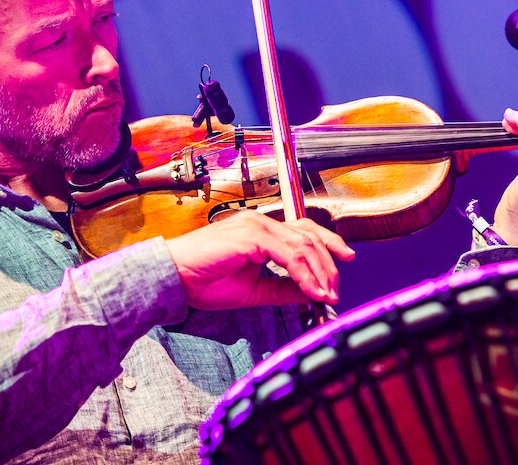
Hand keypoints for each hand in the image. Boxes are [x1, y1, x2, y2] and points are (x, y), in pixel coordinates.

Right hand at [164, 211, 355, 310]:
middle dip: (328, 265)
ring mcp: (256, 226)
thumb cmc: (201, 281)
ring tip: (325, 295)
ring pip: (303, 245)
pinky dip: (304, 274)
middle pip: (309, 236)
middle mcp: (260, 223)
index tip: (345, 260)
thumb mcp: (253, 290)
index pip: (303, 230)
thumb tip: (310, 293)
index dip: (328, 243)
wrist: (172, 279)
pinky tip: (311, 291)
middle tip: (334, 290)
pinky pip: (288, 255)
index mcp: (260, 231)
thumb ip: (282, 288)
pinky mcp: (250, 236)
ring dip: (319, 272)